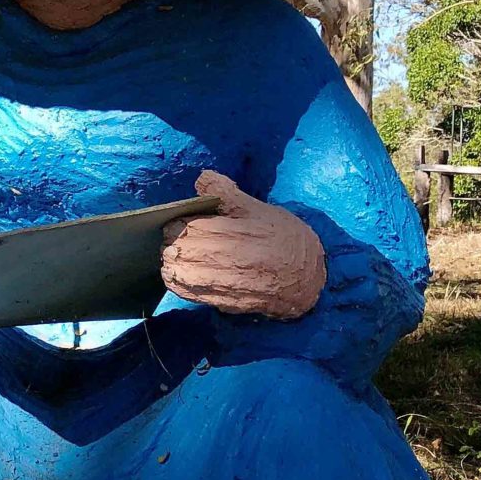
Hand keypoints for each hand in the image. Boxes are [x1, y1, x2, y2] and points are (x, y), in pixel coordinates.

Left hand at [161, 170, 326, 319]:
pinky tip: (182, 275)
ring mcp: (226, 282)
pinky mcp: (226, 301)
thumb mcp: (260, 210)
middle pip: (179, 251)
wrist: (309, 278)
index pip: (188, 228)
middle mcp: (229, 258)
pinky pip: (190, 293)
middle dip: (171, 244)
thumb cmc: (284, 239)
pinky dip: (179, 283)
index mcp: (235, 231)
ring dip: (173, 264)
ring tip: (176, 258)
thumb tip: (203, 178)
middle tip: (173, 240)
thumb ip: (227, 194)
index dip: (176, 225)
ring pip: (180, 273)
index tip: (178, 223)